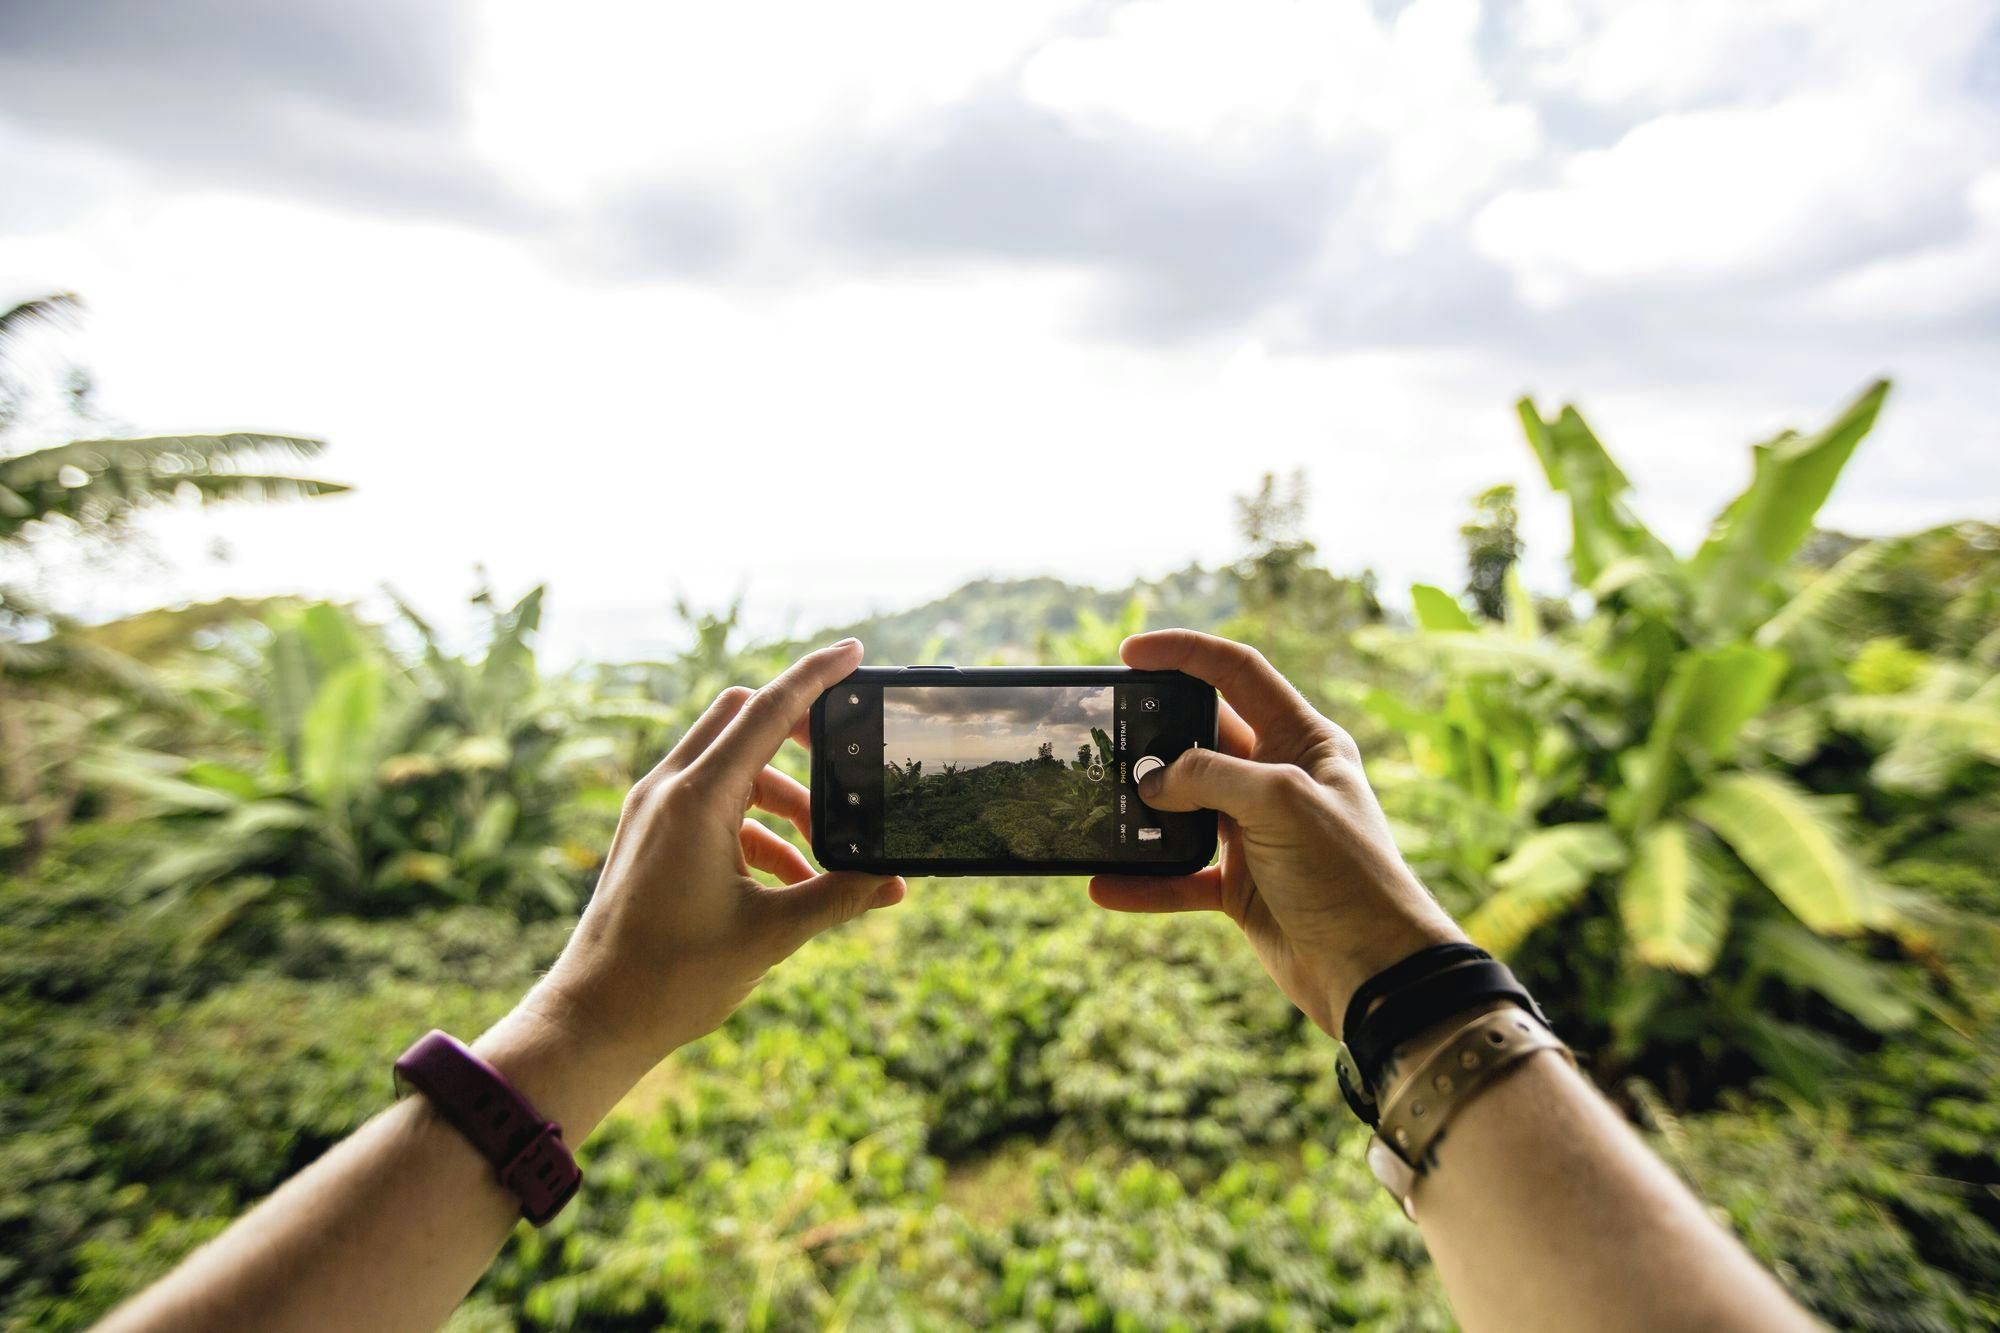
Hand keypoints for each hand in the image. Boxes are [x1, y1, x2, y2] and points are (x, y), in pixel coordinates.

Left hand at [521, 639, 904, 1080]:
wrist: (595, 1019)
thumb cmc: (673, 978)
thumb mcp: (771, 935)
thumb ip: (838, 898)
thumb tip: (893, 882)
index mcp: (697, 800)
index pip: (767, 711)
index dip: (815, 676)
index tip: (854, 652)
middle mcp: (668, 790)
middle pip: (741, 718)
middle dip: (798, 731)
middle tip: (844, 759)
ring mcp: (652, 810)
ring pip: (729, 763)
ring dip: (781, 792)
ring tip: (823, 850)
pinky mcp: (647, 835)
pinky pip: (710, 802)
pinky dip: (752, 822)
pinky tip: (786, 876)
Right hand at [1091, 630, 1461, 1038]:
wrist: (1374, 972)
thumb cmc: (1347, 875)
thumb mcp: (1280, 802)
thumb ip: (1209, 775)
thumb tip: (1150, 781)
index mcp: (1305, 740)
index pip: (1238, 673)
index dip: (1185, 653)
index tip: (1129, 653)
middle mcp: (1278, 780)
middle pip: (1201, 739)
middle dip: (1152, 737)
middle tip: (1103, 738)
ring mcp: (1257, 834)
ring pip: (1182, 807)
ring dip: (1141, 811)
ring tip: (1096, 809)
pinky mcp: (1239, 886)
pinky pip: (1178, 876)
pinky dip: (1145, 882)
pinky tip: (1106, 885)